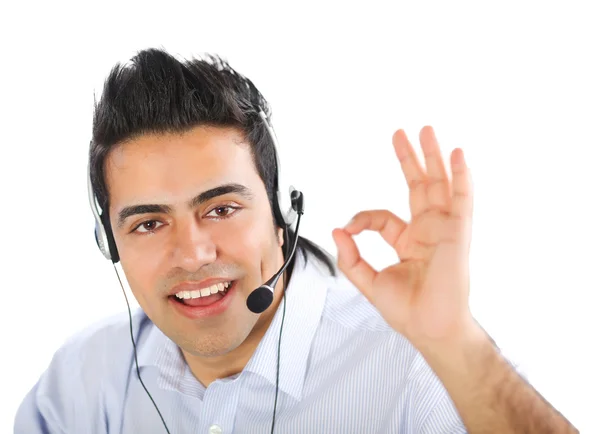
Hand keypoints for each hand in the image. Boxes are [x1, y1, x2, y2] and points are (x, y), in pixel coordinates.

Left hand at [332, 126, 474, 345]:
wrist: (429, 328)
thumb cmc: (407, 310)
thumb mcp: (369, 281)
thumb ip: (351, 257)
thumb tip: (337, 230)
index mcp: (408, 241)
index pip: (383, 216)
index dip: (362, 219)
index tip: (348, 229)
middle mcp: (427, 230)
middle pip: (419, 186)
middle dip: (411, 159)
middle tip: (404, 133)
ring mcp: (444, 229)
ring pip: (439, 185)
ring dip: (434, 157)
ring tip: (427, 131)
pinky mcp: (458, 233)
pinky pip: (462, 199)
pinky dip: (461, 177)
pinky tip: (457, 155)